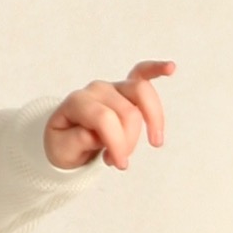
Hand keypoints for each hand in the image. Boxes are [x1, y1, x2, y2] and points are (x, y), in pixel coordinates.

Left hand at [44, 60, 175, 170]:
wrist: (64, 139)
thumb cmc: (64, 145)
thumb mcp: (62, 151)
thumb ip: (78, 141)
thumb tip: (97, 136)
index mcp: (77, 102)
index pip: (104, 118)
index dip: (116, 143)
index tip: (119, 164)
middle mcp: (96, 90)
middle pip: (127, 111)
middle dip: (129, 141)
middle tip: (121, 162)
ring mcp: (112, 87)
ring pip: (141, 93)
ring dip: (153, 119)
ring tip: (155, 142)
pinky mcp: (124, 88)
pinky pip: (142, 73)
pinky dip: (156, 70)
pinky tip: (170, 68)